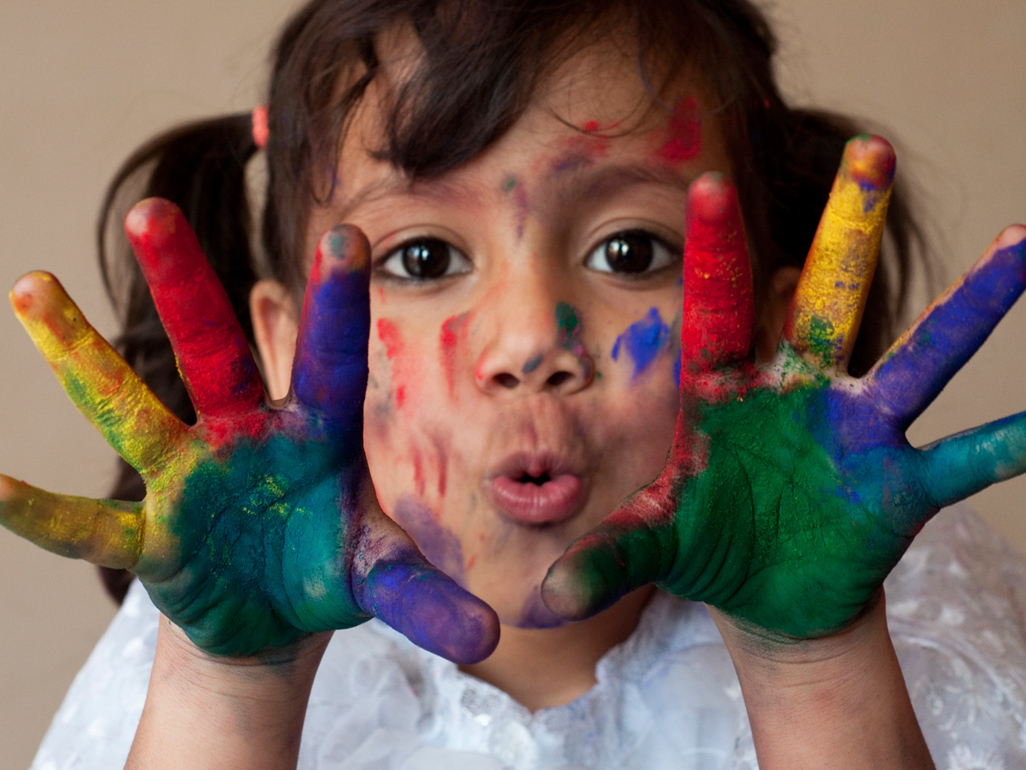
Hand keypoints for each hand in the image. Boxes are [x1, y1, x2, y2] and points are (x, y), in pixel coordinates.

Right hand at [1, 199, 497, 661]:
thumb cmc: (332, 565)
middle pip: (213, 351)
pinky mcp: (155, 534)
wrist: (278, 609)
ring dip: (83, 357)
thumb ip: (427, 594)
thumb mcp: (382, 573)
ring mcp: (190, 478)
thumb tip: (490, 633)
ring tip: (32, 288)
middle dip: (184, 286)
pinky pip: (93, 523)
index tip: (346, 235)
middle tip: (148, 213)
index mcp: (317, 431)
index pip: (331, 358)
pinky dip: (44, 514)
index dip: (338, 303)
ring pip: (132, 410)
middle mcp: (246, 435)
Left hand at [543, 136, 1025, 639]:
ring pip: (915, 360)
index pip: (716, 310)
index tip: (707, 182)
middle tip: (871, 149)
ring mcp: (854, 432)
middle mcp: (796, 393)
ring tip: (1019, 241)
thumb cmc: (705, 545)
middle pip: (825, 299)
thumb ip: (609, 556)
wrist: (766, 592)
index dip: (714, 253)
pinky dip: (1002, 445)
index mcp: (725, 393)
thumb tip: (548, 594)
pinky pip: (959, 460)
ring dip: (970, 306)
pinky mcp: (897, 484)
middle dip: (848, 229)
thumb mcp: (655, 543)